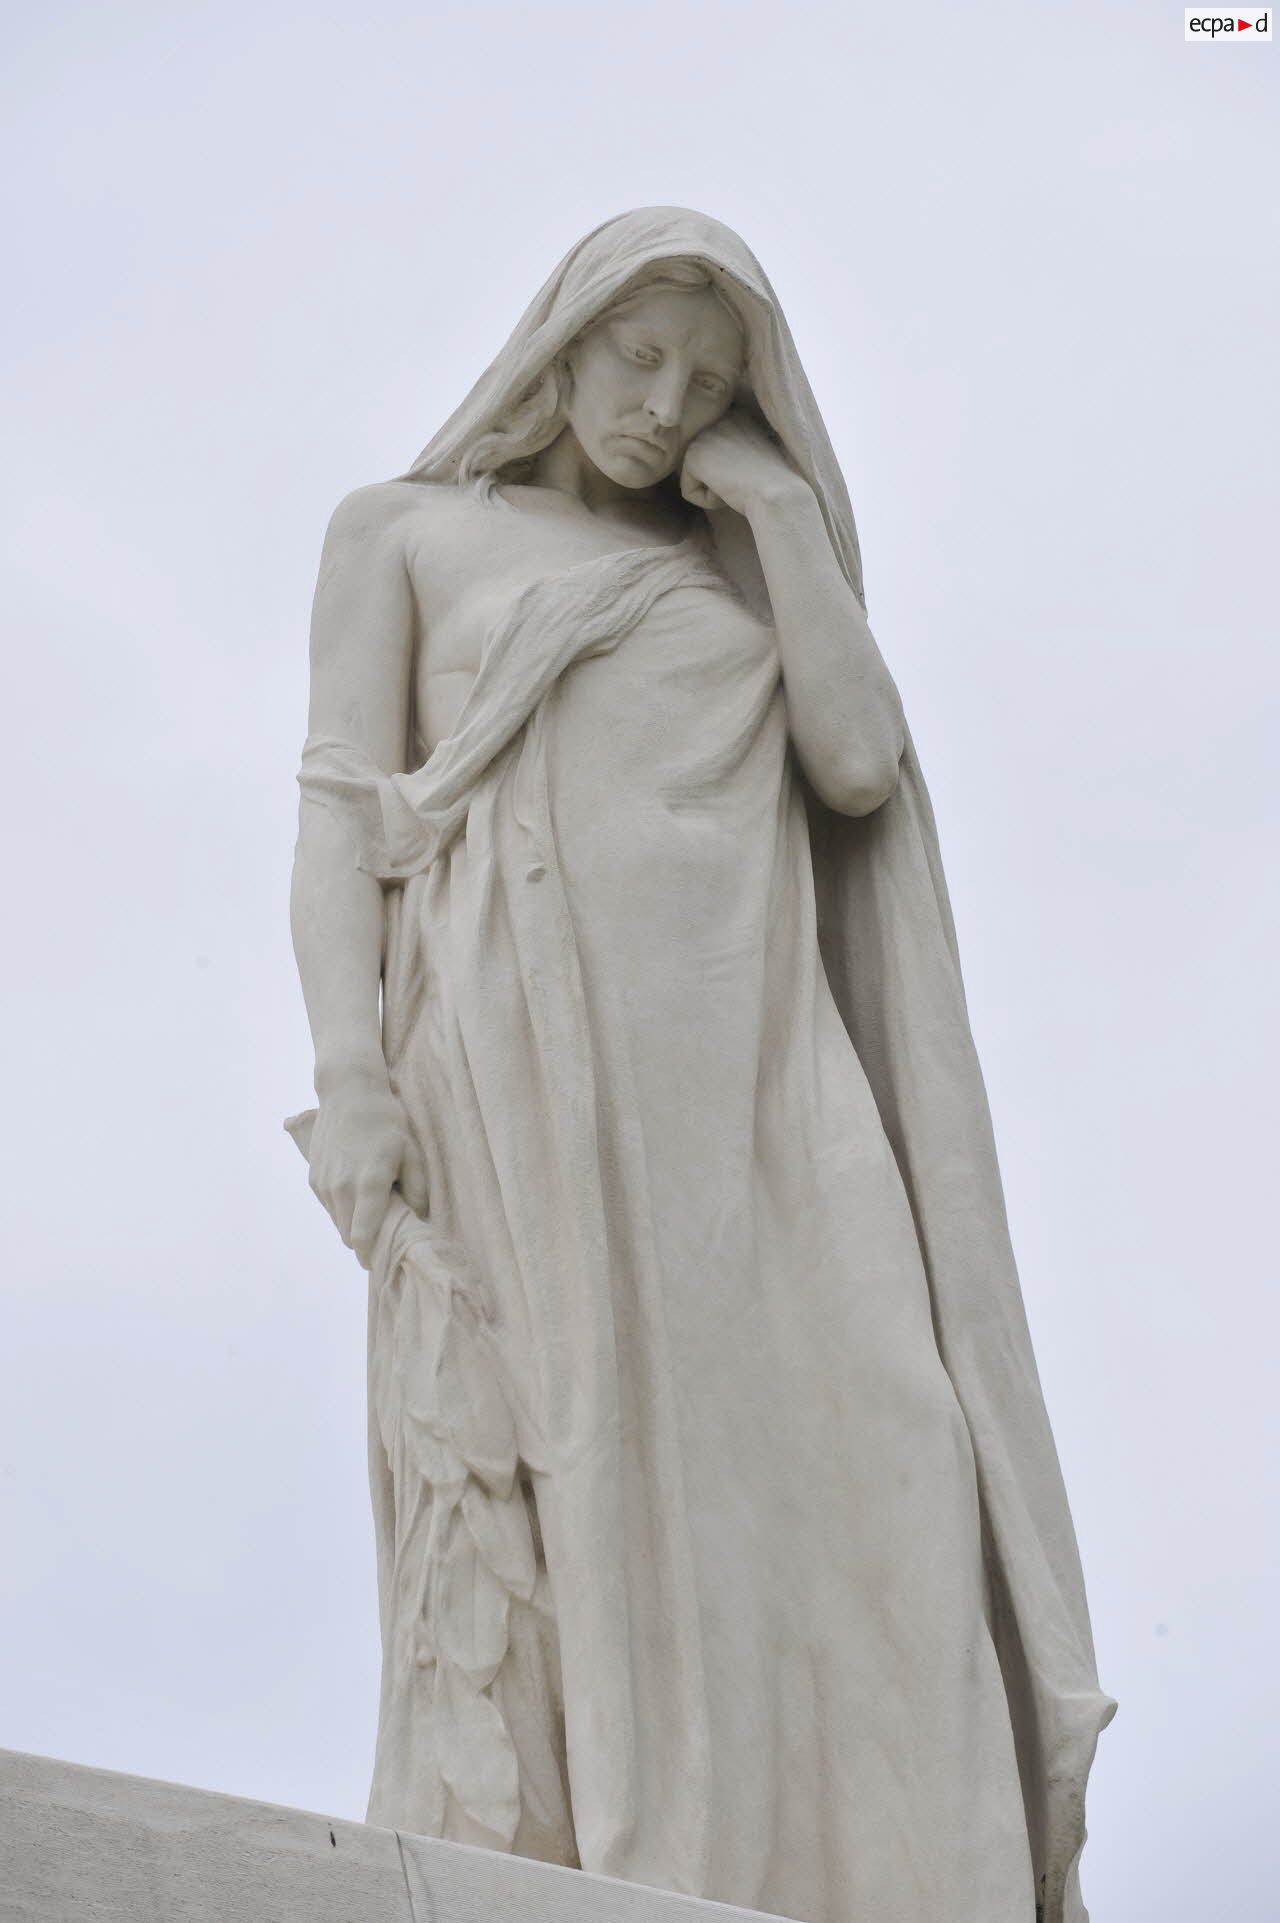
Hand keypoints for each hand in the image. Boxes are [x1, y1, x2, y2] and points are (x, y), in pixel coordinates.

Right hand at [307, 1071, 426, 1266]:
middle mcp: (341, 1188)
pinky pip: (329, 1207)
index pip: (363, 1237)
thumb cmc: (386, 1120)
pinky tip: (357, 1193)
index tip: (385, 1259)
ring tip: (372, 1210)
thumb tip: (418, 1218)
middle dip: (366, 1241)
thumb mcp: (411, 1151)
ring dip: (353, 1224)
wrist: (348, 1093)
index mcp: (368, 1183)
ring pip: (338, 1222)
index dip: (373, 1254)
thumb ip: (417, 1189)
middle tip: (385, 1233)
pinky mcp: (314, 1178)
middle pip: (348, 1236)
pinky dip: (342, 1209)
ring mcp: (323, 1183)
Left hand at [678, 408, 805, 518]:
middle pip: (705, 465)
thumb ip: (736, 451)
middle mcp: (718, 417)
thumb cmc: (776, 484)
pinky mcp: (693, 455)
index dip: (735, 473)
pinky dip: (707, 501)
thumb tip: (717, 465)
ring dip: (715, 491)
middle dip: (722, 480)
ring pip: (696, 478)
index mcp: (737, 414)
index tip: (755, 472)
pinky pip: (689, 492)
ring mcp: (704, 434)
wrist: (778, 493)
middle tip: (748, 479)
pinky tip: (728, 490)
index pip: (718, 455)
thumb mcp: (758, 456)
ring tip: (739, 484)